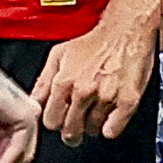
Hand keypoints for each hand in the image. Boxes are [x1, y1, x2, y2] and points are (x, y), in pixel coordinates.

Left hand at [32, 12, 158, 144]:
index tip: (61, 117)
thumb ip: (43, 81)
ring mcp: (106, 98)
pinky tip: (110, 114)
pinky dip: (111, 127)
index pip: (50, 121)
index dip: (55, 121)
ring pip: (92, 131)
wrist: (125, 31)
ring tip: (97, 108)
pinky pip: (112, 131)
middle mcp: (83, 91)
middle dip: (72, 130)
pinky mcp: (127, 102)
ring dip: (93, 124)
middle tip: (77, 122)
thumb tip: (34, 102)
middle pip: (70, 131)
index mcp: (64, 81)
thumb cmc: (94, 42)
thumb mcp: (59, 55)